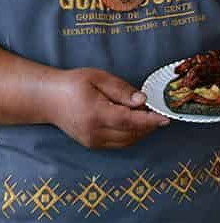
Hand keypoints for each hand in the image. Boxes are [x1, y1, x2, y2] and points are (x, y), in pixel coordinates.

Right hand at [46, 69, 164, 149]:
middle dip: (149, 125)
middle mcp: (94, 133)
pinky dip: (131, 135)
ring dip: (142, 131)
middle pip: (131, 135)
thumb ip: (122, 90)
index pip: (130, 121)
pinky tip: (136, 121)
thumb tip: (142, 101)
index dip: (151, 120)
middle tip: (160, 109)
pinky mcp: (92, 144)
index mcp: (96, 115)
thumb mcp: (99, 78)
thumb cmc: (73, 84)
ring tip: (150, 114)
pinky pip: (118, 143)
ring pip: (126, 142)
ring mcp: (92, 142)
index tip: (167, 117)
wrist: (49, 99)